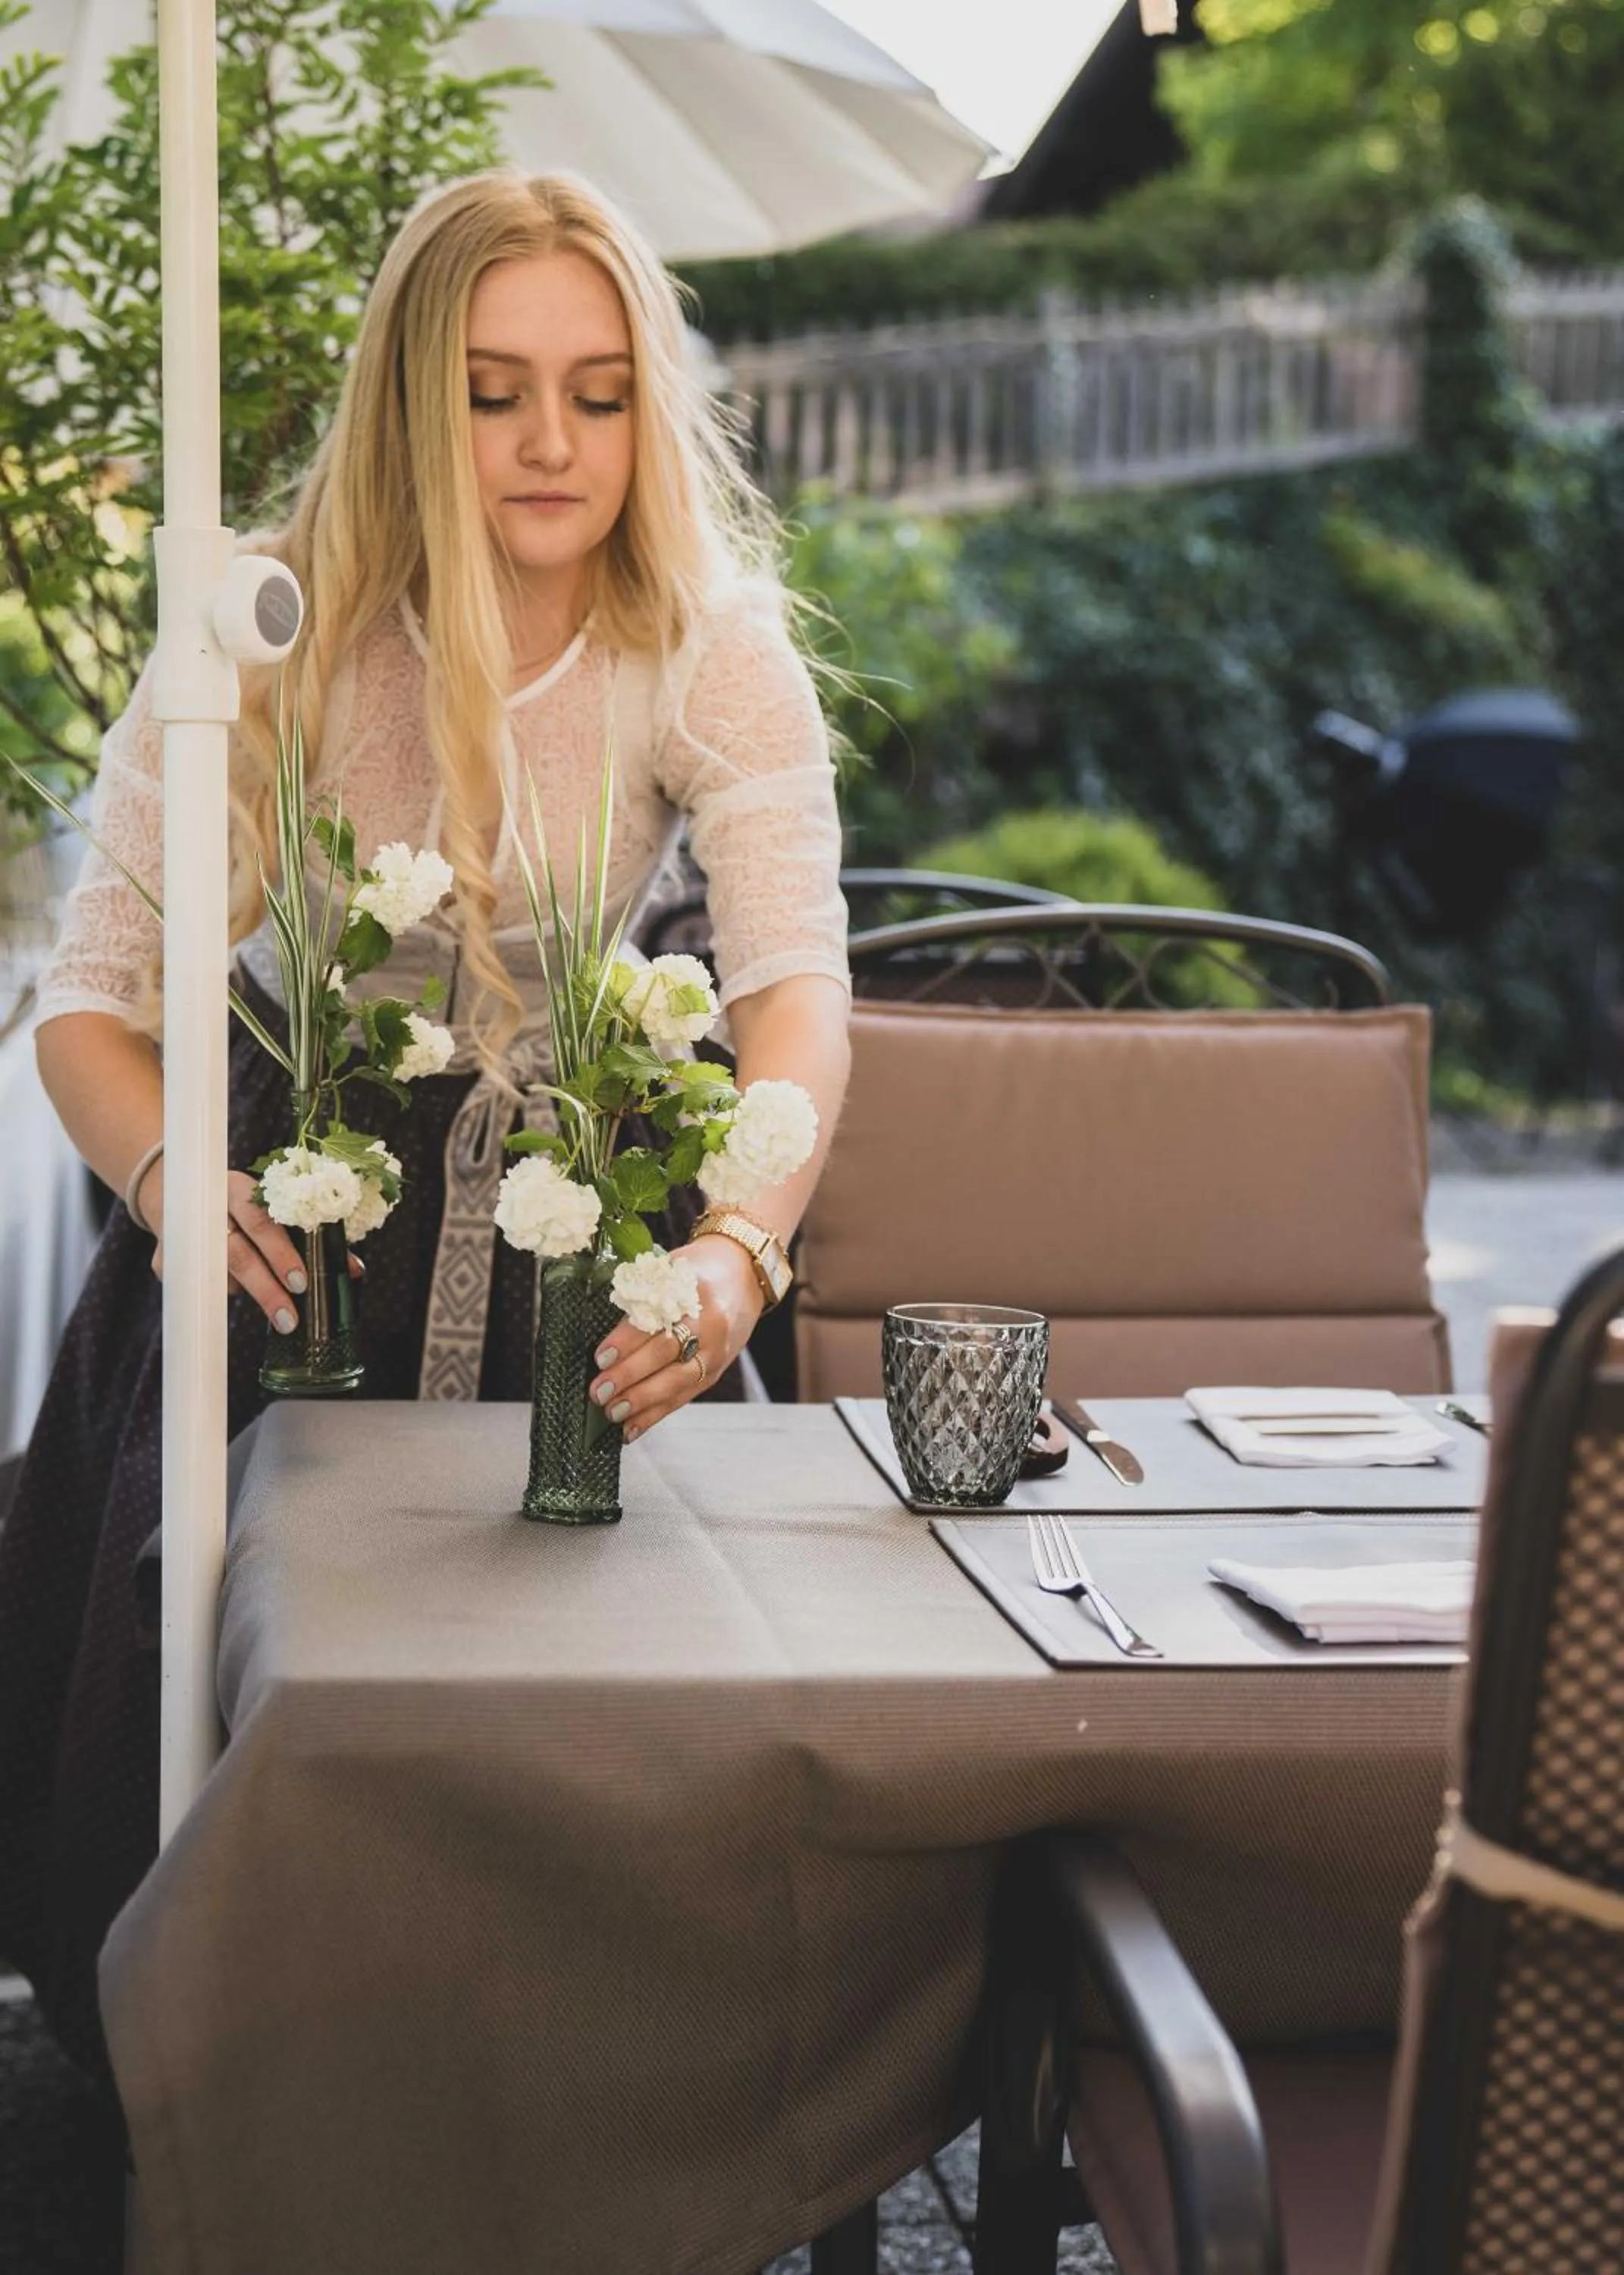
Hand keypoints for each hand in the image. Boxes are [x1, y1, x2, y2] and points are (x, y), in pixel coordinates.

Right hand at [148, 1165, 361, 1331]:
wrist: (172, 1191)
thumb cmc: (240, 1205)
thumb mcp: (269, 1206)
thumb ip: (308, 1234)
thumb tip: (353, 1270)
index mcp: (237, 1189)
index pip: (261, 1221)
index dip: (281, 1252)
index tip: (301, 1281)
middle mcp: (207, 1211)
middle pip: (237, 1255)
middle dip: (267, 1289)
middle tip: (290, 1318)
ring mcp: (182, 1238)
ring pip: (219, 1277)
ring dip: (250, 1294)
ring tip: (276, 1311)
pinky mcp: (164, 1263)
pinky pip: (202, 1288)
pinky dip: (226, 1291)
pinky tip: (236, 1286)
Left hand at [588, 1235, 764, 1440]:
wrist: (745, 1274)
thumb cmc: (698, 1269)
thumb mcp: (670, 1270)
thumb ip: (643, 1299)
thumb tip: (607, 1343)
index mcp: (692, 1291)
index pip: (656, 1320)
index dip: (626, 1341)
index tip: (600, 1357)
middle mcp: (709, 1324)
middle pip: (666, 1354)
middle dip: (629, 1377)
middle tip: (599, 1392)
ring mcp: (716, 1351)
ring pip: (677, 1382)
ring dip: (641, 1402)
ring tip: (612, 1413)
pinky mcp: (716, 1371)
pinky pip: (684, 1397)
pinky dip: (656, 1414)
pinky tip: (632, 1427)